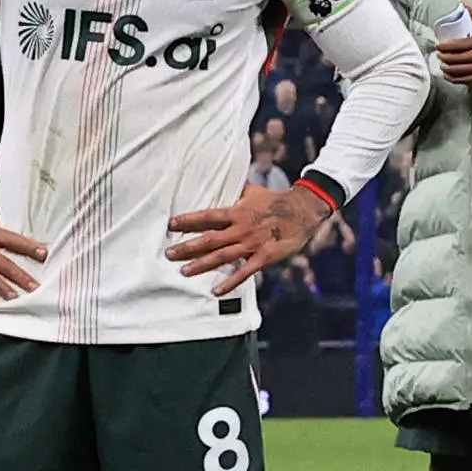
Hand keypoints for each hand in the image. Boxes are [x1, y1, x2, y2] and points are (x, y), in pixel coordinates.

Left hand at [166, 183, 327, 296]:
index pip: (207, 216)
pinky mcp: (263, 257)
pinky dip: (229, 282)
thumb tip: (223, 180)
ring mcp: (251, 243)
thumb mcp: (253, 191)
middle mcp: (240, 228)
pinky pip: (244, 272)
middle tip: (169, 254)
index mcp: (237, 211)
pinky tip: (216, 291)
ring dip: (201, 265)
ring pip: (221, 256)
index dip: (188, 220)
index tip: (171, 224)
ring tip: (184, 272)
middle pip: (209, 239)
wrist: (302, 211)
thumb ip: (236, 190)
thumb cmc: (275, 200)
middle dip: (187, 247)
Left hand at [431, 5, 471, 89]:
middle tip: (438, 55)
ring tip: (442, 65)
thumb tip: (465, 4)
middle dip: (443, 57)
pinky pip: (462, 79)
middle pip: (455, 57)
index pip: (458, 44)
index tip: (438, 46)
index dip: (445, 46)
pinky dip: (452, 77)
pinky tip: (448, 74)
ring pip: (457, 69)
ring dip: (446, 68)